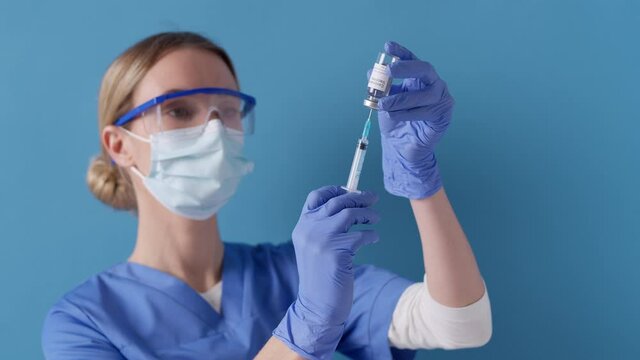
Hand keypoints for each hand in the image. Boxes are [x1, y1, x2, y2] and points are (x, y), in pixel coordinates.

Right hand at [273, 186, 379, 359]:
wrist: (317, 305)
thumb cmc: (321, 276)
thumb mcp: (314, 248)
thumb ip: (323, 227)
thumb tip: (349, 205)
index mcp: (302, 226)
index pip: (316, 197)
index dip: (334, 190)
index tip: (350, 190)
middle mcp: (309, 229)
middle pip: (337, 201)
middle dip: (358, 197)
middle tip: (373, 198)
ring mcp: (321, 239)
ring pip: (349, 214)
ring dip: (367, 214)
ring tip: (375, 219)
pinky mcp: (336, 252)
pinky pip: (360, 235)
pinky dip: (371, 234)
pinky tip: (374, 238)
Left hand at [377, 41, 453, 198]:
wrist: (401, 147)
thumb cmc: (395, 122)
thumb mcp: (383, 102)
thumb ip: (379, 88)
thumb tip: (370, 72)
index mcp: (418, 78)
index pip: (411, 60)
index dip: (401, 52)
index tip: (387, 46)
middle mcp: (432, 85)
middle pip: (425, 69)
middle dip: (407, 67)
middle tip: (390, 71)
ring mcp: (441, 99)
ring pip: (425, 94)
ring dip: (401, 99)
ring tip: (384, 105)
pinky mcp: (443, 115)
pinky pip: (428, 111)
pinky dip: (409, 113)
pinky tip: (396, 116)